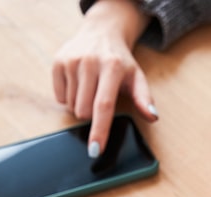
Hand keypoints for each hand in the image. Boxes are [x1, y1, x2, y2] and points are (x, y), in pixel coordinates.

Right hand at [52, 0, 156, 157]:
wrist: (101, 32)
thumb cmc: (120, 61)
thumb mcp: (137, 77)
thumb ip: (144, 99)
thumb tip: (152, 116)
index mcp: (112, 67)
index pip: (104, 106)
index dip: (99, 130)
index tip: (95, 149)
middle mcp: (90, 62)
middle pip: (84, 111)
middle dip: (92, 115)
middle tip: (100, 99)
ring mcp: (72, 61)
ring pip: (71, 107)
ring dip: (81, 106)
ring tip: (90, 88)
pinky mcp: (58, 62)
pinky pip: (60, 98)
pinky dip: (69, 98)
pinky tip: (79, 84)